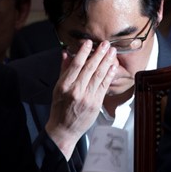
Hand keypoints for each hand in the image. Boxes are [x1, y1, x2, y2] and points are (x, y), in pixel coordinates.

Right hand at [46, 40, 116, 158]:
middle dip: (99, 54)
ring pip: (99, 75)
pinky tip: (113, 67)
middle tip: (106, 44)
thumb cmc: (60, 108)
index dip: (84, 52)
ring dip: (107, 62)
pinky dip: (109, 75)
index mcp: (64, 85)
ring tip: (112, 52)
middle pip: (90, 68)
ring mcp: (87, 97)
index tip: (89, 42)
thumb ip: (64, 69)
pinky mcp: (96, 103)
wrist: (64, 129)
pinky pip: (104, 86)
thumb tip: (66, 53)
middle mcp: (76, 91)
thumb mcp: (57, 88)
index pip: (76, 65)